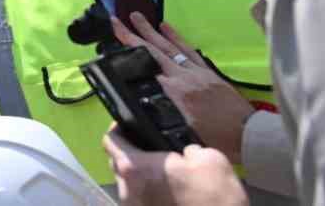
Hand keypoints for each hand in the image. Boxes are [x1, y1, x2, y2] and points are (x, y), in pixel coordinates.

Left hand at [103, 127, 247, 205]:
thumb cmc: (214, 197)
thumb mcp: (209, 158)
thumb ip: (188, 148)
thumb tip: (185, 153)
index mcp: (135, 169)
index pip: (109, 141)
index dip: (118, 129)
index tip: (130, 126)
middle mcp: (127, 191)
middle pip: (116, 164)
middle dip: (131, 154)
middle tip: (154, 152)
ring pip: (127, 186)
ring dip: (140, 178)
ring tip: (165, 176)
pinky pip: (139, 202)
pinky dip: (148, 195)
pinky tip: (170, 195)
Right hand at [114, 13, 252, 162]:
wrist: (248, 135)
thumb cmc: (217, 139)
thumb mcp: (184, 133)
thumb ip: (161, 117)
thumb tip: (138, 110)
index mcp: (174, 93)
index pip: (144, 71)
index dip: (126, 58)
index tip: (111, 45)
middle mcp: (182, 77)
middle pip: (152, 52)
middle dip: (132, 36)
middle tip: (115, 21)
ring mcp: (195, 72)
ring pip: (168, 47)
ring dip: (150, 31)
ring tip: (137, 16)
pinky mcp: (207, 72)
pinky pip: (188, 50)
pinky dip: (176, 37)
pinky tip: (166, 26)